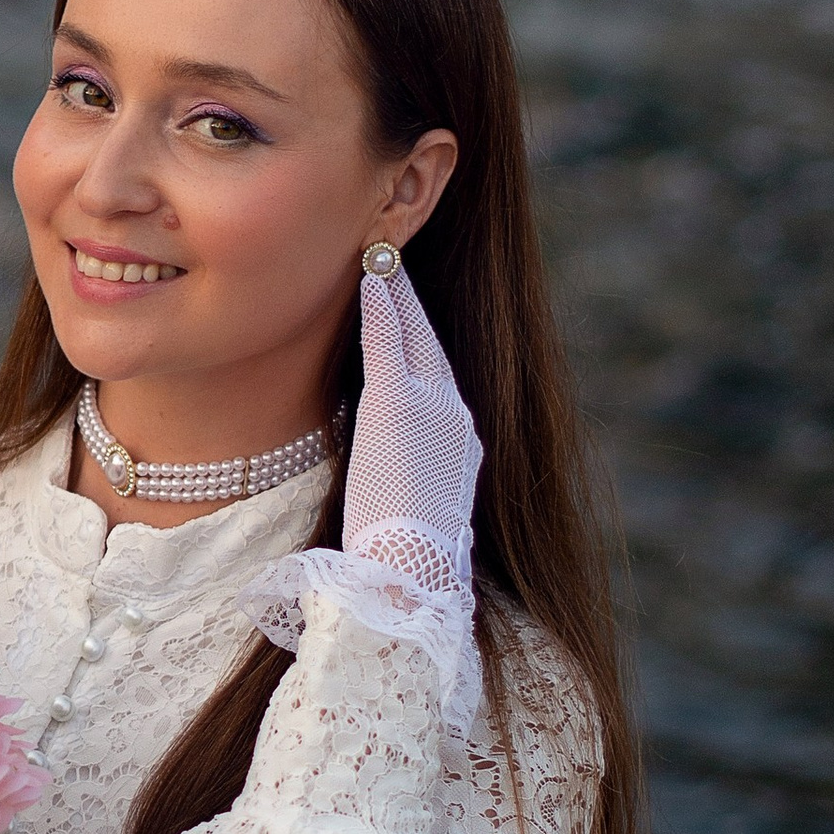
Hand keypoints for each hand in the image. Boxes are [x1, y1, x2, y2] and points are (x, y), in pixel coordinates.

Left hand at [344, 263, 480, 596]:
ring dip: (399, 297)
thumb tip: (389, 478)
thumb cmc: (403, 558)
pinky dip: (382, 308)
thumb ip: (408, 479)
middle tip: (397, 266)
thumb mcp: (416, 509)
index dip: (425, 342)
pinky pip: (389, 342)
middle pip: (434, 348)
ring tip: (382, 262)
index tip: (411, 314)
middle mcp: (457, 417)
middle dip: (416, 307)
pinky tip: (371, 281)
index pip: (441, 380)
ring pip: (416, 337)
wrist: (409, 571)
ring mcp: (432, 407)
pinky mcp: (398, 404)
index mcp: (462, 445)